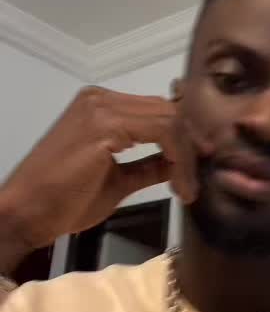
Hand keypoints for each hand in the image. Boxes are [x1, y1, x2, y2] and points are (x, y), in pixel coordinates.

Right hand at [0, 85, 209, 255]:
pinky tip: (177, 185)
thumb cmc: (64, 201)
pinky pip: (161, 131)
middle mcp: (102, 99)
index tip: (200, 166)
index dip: (186, 137)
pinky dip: (178, 158)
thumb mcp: (117, 180)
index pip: (159, 110)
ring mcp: (101, 108)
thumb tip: (178, 164)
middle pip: (169, 110)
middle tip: (199, 180)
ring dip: (187, 156)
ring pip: (170, 119)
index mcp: (102, 106)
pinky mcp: (103, 125)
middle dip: (192, 145)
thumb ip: (148, 166)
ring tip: (187, 188)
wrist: (27, 212)